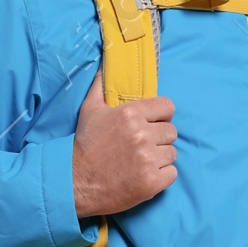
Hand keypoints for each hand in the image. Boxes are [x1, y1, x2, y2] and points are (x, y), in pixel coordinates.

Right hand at [72, 72, 176, 217]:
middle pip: (171, 132)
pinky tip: (144, 175)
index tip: (152, 123)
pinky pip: (172, 173)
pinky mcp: (151, 182)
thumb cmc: (84, 145)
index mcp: (130, 114)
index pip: (167, 107)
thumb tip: (105, 64)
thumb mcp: (89, 109)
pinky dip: (161, 175)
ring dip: (160, 157)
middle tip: (142, 146)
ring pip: (172, 153)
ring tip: (141, 161)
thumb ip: (100, 85)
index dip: (161, 116)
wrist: (75, 182)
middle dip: (159, 138)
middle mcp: (141, 135)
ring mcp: (148, 160)